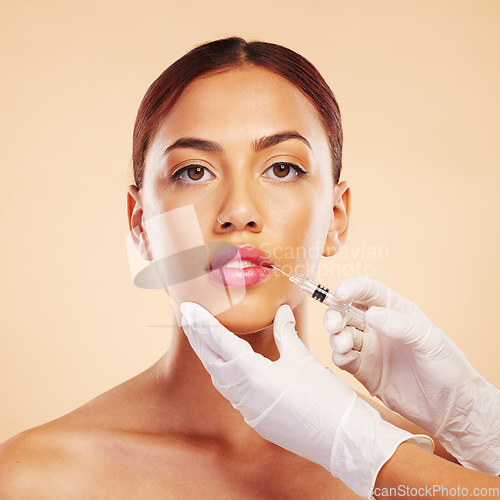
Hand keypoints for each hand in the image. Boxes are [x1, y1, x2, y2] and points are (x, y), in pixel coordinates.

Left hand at [181, 302, 431, 497]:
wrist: (342, 440)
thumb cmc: (325, 397)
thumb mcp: (303, 358)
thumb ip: (286, 332)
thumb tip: (281, 310)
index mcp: (254, 375)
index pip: (219, 343)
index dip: (202, 324)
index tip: (187, 308)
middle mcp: (244, 395)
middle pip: (212, 361)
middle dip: (198, 337)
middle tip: (187, 316)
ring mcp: (248, 411)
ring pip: (219, 379)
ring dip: (209, 356)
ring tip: (202, 336)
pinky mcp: (257, 420)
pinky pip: (232, 393)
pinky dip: (224, 374)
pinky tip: (227, 364)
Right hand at [325, 276, 499, 474]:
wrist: (450, 408)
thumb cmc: (448, 367)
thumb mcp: (429, 341)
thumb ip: (400, 325)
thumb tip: (371, 314)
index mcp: (395, 310)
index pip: (368, 291)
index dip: (352, 288)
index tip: (341, 294)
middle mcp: (378, 326)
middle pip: (347, 311)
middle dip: (335, 314)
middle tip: (334, 324)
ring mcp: (370, 348)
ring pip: (342, 334)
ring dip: (336, 336)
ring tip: (342, 345)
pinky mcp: (364, 370)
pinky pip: (344, 358)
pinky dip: (338, 355)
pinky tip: (343, 357)